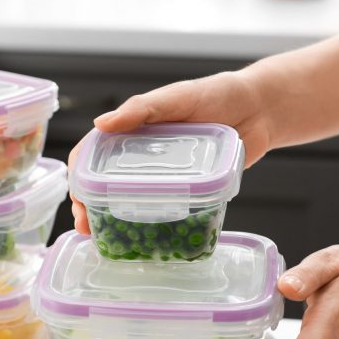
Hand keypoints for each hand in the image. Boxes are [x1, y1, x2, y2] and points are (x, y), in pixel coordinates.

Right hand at [69, 71, 271, 234]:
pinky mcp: (187, 191)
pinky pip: (164, 211)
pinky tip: (143, 243)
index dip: (79, 178)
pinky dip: (150, 227)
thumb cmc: (217, 94)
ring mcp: (164, 175)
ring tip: (107, 241)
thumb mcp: (176, 98)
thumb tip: (101, 124)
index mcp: (132, 131)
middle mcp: (142, 156)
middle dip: (89, 207)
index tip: (78, 199)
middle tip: (88, 229)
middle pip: (104, 184)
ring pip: (130, 202)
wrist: (261, 111)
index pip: (91, 154)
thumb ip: (142, 109)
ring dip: (113, 222)